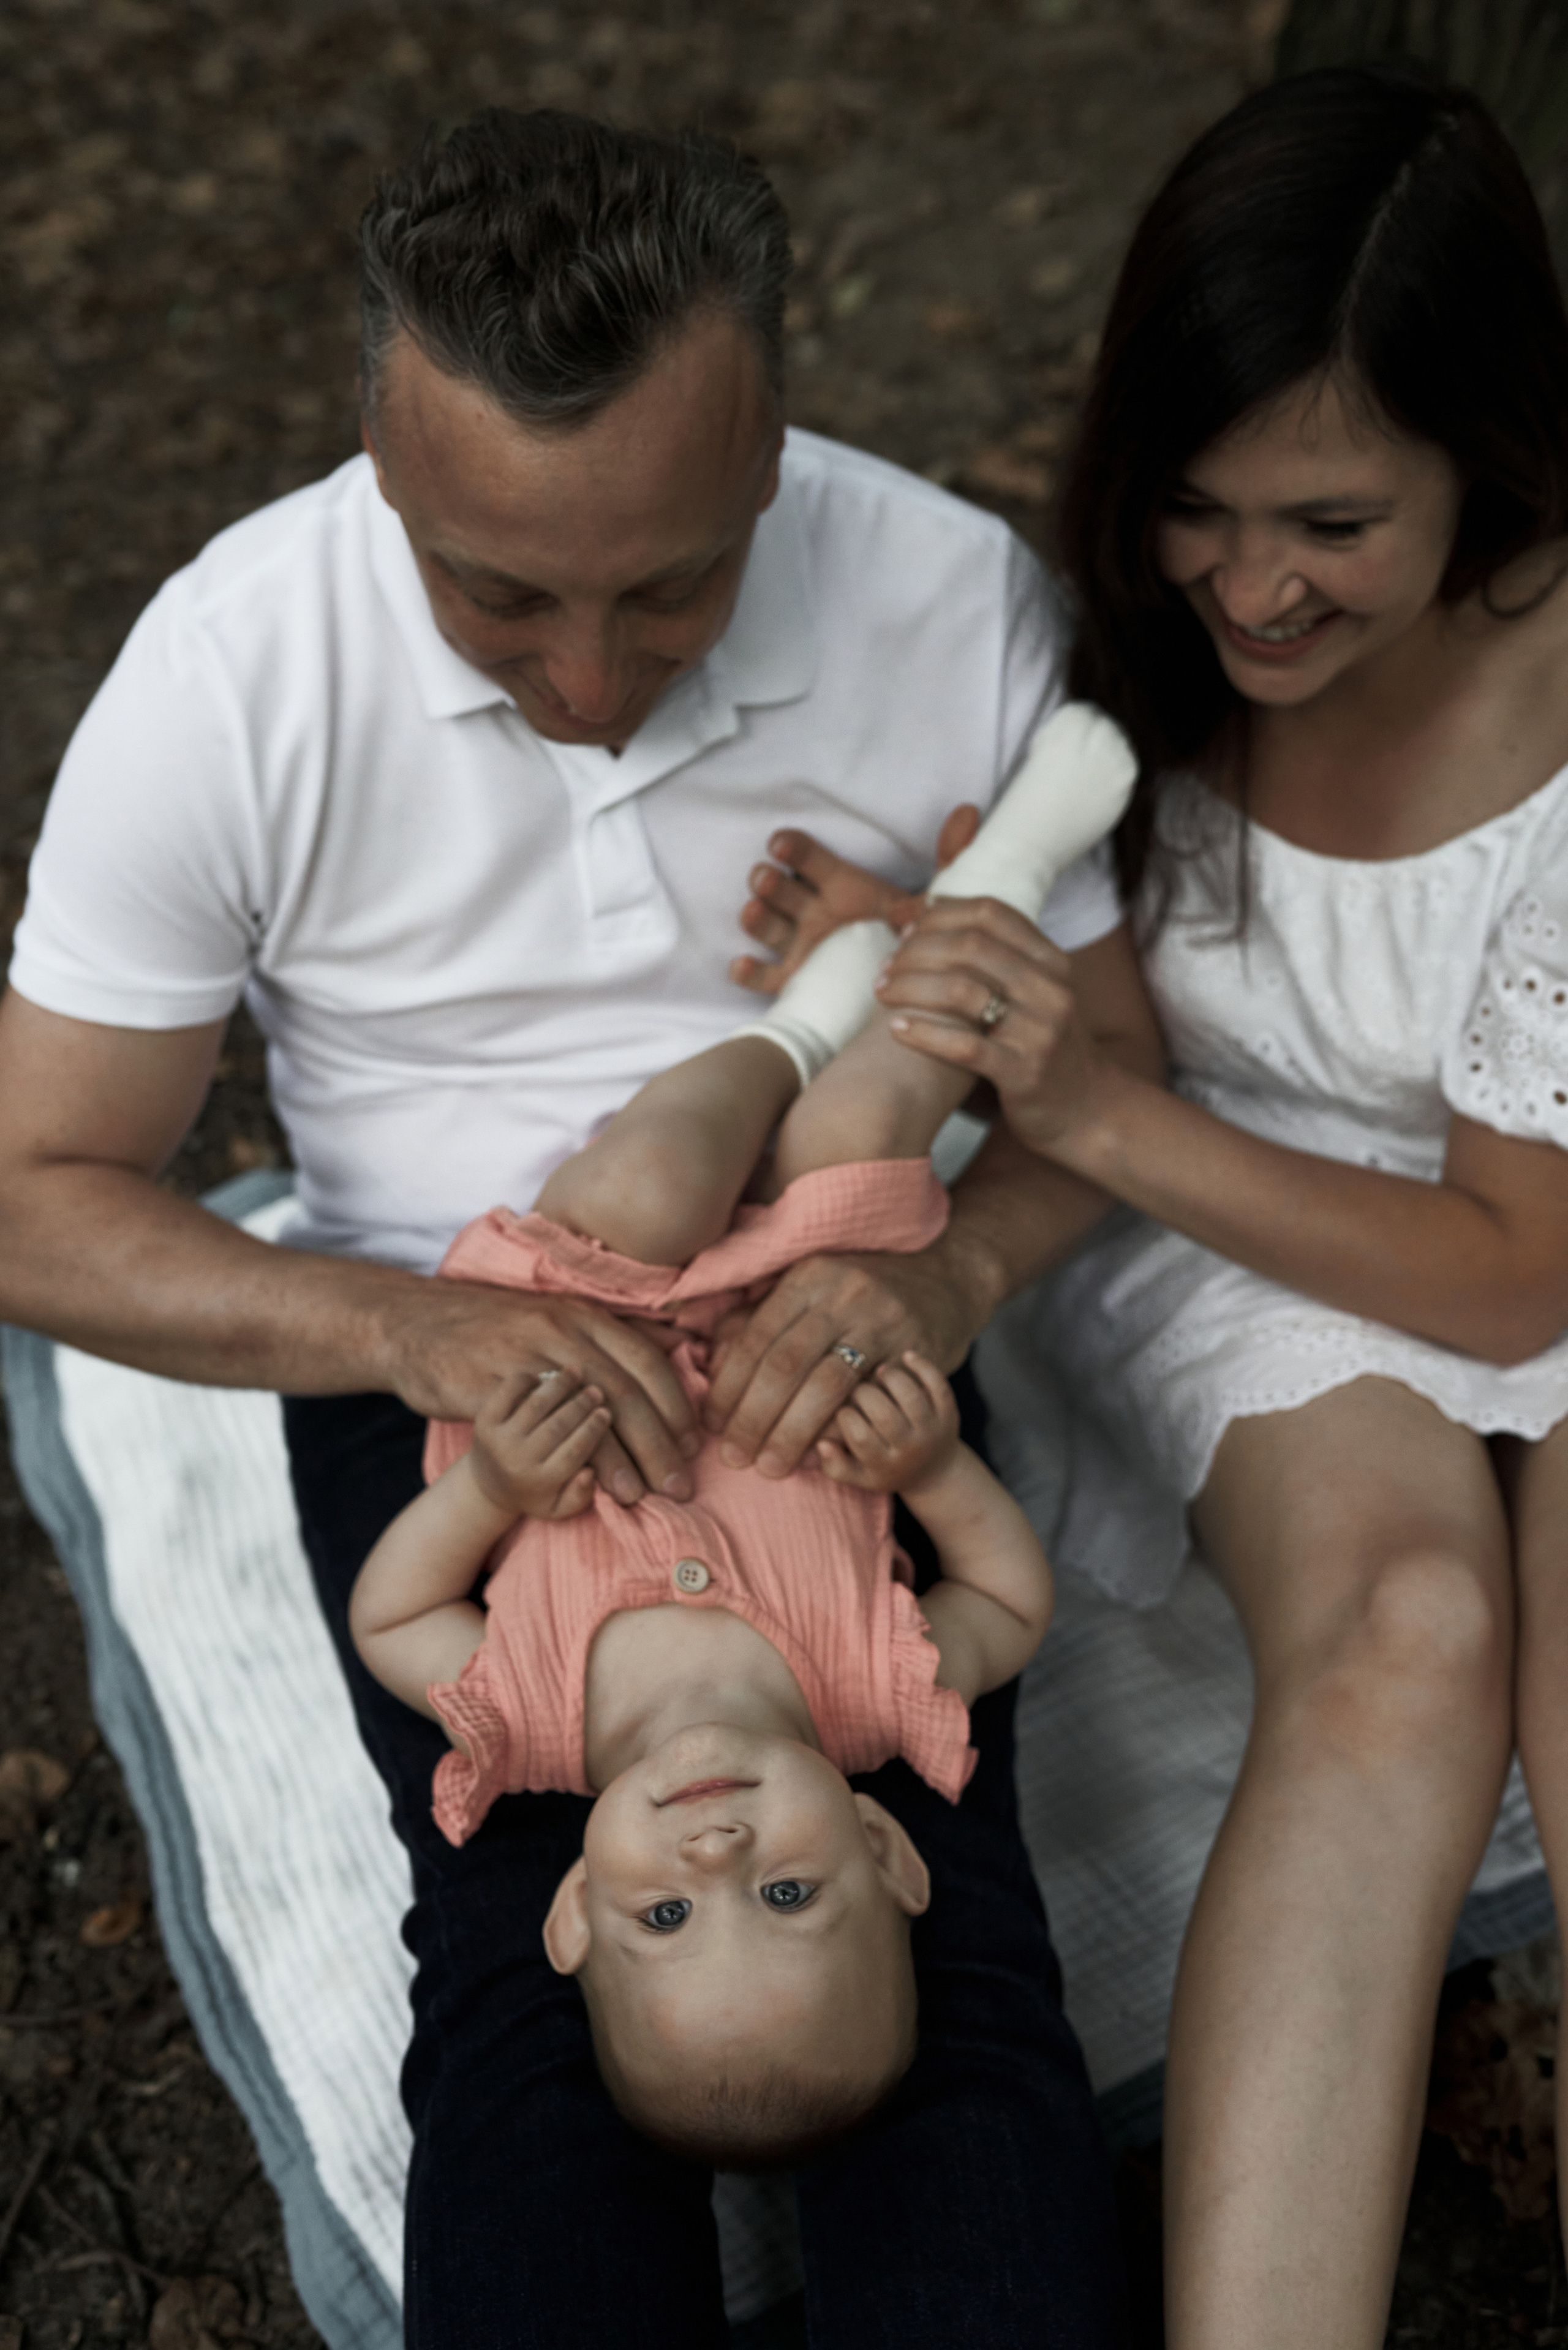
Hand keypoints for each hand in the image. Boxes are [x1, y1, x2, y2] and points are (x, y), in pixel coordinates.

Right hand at [376, 1279, 699, 1505]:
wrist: (416, 1323)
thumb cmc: (497, 1326)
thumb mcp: (561, 1315)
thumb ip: (617, 1333)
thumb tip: (682, 1342)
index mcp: (583, 1314)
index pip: (646, 1361)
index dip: (676, 1406)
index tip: (694, 1445)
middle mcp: (559, 1329)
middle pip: (624, 1392)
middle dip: (659, 1444)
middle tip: (680, 1486)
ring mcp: (522, 1356)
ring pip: (584, 1412)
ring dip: (618, 1459)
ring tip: (639, 1496)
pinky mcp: (488, 1386)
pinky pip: (536, 1429)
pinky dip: (563, 1457)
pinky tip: (580, 1484)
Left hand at [467, 1368, 611, 1519]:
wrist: (487, 1485)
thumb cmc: (533, 1492)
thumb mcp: (558, 1507)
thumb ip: (579, 1495)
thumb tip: (590, 1472)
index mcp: (539, 1482)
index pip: (574, 1451)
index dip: (593, 1429)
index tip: (606, 1412)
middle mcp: (517, 1461)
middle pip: (557, 1426)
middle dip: (581, 1405)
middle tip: (596, 1392)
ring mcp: (497, 1441)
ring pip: (536, 1405)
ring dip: (559, 1385)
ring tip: (576, 1373)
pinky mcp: (483, 1422)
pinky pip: (508, 1393)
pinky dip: (526, 1380)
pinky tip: (542, 1376)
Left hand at [704, 1240, 984, 1476]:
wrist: (945, 1277)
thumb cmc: (861, 1290)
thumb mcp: (811, 1288)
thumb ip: (760, 1318)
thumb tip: (715, 1362)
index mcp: (809, 1277)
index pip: (757, 1337)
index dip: (730, 1385)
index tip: (712, 1423)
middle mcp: (843, 1294)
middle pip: (786, 1363)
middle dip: (754, 1417)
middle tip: (734, 1457)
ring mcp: (882, 1322)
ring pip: (826, 1386)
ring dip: (791, 1432)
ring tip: (769, 1466)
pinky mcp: (913, 1352)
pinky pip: (868, 1400)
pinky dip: (838, 1432)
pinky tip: (816, 1454)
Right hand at [731, 804, 981, 995]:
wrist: (890, 995)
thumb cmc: (898, 938)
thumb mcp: (923, 900)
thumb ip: (947, 858)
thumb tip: (971, 811)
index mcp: (838, 888)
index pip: (809, 858)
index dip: (795, 849)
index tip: (782, 843)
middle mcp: (810, 913)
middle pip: (781, 890)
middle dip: (769, 883)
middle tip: (766, 879)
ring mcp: (797, 947)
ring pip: (768, 927)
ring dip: (758, 918)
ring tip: (754, 911)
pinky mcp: (790, 983)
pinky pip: (763, 978)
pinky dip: (749, 972)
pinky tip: (743, 965)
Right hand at [817, 1352, 960, 1492]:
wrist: (935, 1471)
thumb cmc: (887, 1468)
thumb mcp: (860, 1476)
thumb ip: (835, 1465)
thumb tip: (821, 1443)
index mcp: (885, 1465)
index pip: (859, 1436)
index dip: (844, 1415)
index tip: (843, 1408)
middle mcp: (910, 1449)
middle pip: (884, 1414)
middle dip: (863, 1393)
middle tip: (857, 1388)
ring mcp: (932, 1430)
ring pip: (910, 1395)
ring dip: (889, 1377)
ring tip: (877, 1373)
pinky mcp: (949, 1413)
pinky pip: (938, 1384)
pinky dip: (923, 1366)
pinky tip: (906, 1356)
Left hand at [875, 897, 1108, 1155]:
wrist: (1087, 1110)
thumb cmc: (1043, 1045)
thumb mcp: (1035, 991)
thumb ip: (997, 956)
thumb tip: (932, 908)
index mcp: (1053, 962)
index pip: (991, 913)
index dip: (942, 915)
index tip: (908, 929)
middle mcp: (1051, 989)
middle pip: (971, 946)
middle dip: (917, 950)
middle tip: (885, 965)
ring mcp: (1039, 1031)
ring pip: (962, 991)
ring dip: (911, 986)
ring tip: (881, 991)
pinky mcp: (1023, 1073)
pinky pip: (964, 1047)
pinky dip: (923, 1033)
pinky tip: (894, 1028)